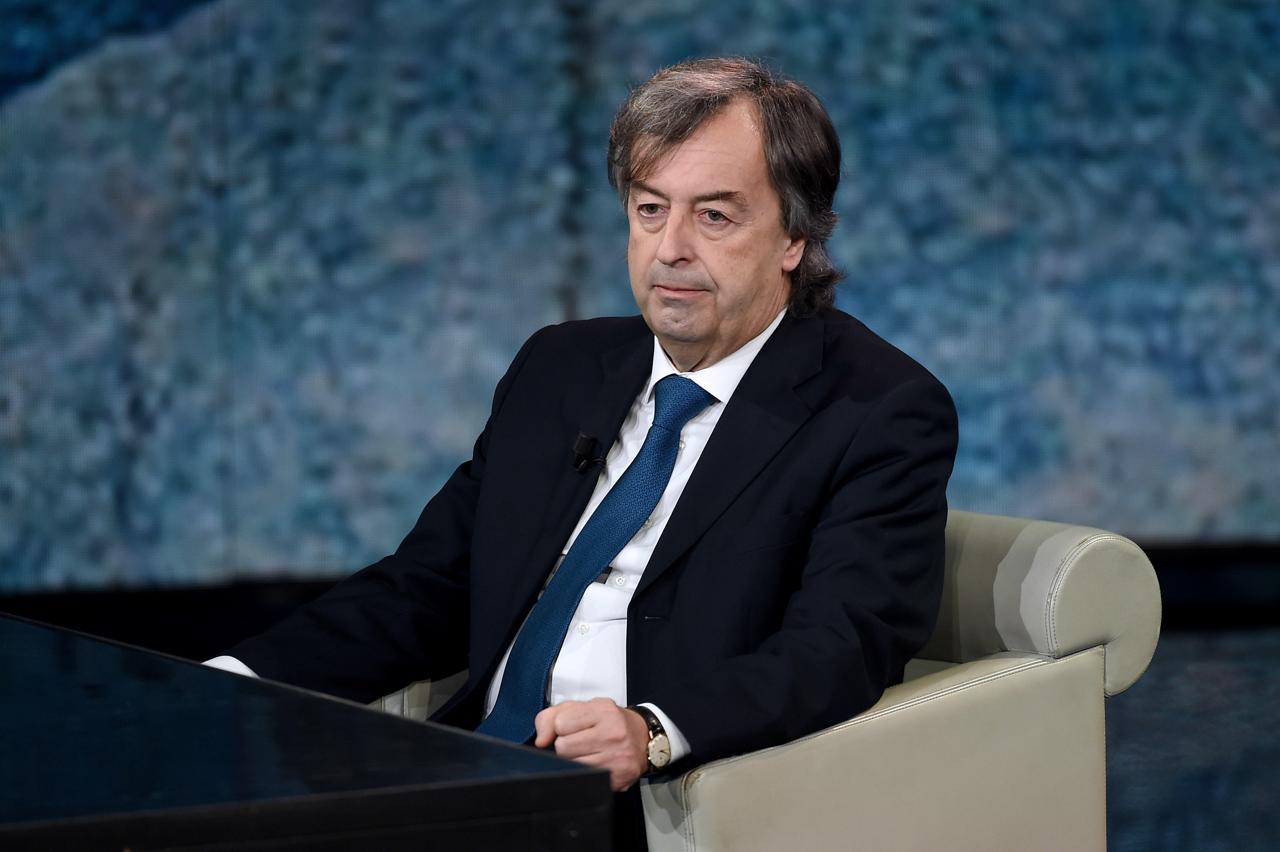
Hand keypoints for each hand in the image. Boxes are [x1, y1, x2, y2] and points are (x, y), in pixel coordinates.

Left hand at [534, 697, 649, 791]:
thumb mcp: (581, 708)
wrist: (643, 739)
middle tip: (582, 742)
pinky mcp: (618, 777)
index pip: (560, 723)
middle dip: (567, 746)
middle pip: (562, 747)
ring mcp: (616, 756)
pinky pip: (585, 779)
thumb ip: (551, 717)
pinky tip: (596, 764)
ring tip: (589, 753)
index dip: (562, 727)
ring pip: (572, 765)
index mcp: (602, 710)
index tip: (573, 728)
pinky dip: (586, 773)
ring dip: (575, 761)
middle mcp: (612, 732)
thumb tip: (541, 741)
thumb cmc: (608, 722)